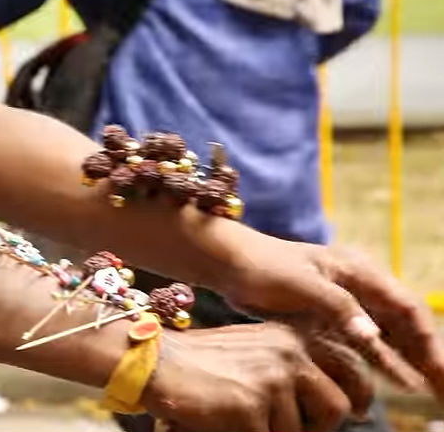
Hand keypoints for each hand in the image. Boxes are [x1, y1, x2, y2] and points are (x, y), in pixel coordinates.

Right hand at [142, 323, 356, 431]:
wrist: (157, 362)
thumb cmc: (203, 362)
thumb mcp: (256, 350)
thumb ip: (293, 364)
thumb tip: (340, 399)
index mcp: (292, 335)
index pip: (350, 365)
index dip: (359, 394)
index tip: (358, 411)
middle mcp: (289, 353)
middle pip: (338, 407)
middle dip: (322, 427)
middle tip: (299, 429)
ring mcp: (272, 379)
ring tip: (244, 417)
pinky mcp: (252, 406)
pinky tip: (227, 420)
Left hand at [222, 236, 442, 398]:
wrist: (230, 265)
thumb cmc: (263, 267)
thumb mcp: (301, 284)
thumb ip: (338, 308)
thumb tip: (373, 336)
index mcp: (359, 272)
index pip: (407, 307)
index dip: (427, 338)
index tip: (436, 368)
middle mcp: (359, 287)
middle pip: (404, 324)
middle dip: (426, 353)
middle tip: (442, 387)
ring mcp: (344, 304)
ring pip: (387, 335)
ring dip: (408, 360)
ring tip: (428, 389)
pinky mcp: (328, 318)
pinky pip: (363, 342)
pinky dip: (381, 360)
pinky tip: (396, 381)